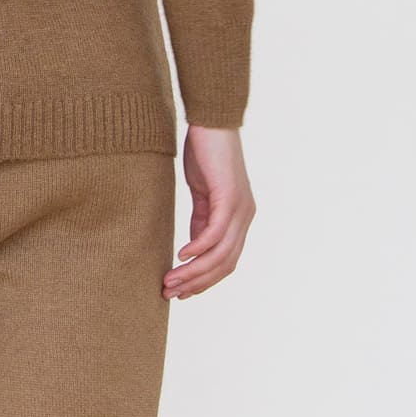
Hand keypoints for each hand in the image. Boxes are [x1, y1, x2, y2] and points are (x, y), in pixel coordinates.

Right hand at [165, 125, 254, 298]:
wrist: (212, 122)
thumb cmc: (205, 153)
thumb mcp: (201, 194)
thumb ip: (201, 220)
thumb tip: (192, 248)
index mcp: (239, 218)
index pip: (226, 262)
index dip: (204, 281)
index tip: (180, 292)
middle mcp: (245, 217)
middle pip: (224, 264)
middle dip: (196, 283)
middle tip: (170, 293)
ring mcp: (240, 208)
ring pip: (220, 253)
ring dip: (194, 271)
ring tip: (170, 280)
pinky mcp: (229, 197)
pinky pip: (215, 232)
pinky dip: (198, 248)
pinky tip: (181, 256)